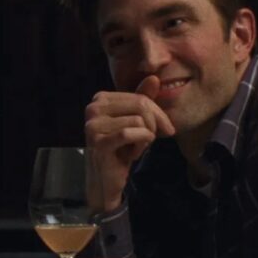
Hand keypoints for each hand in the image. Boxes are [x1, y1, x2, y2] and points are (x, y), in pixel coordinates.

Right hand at [84, 75, 174, 211]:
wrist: (106, 180)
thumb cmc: (121, 150)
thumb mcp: (135, 122)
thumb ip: (143, 100)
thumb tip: (153, 77)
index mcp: (100, 99)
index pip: (140, 97)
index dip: (158, 113)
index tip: (163, 130)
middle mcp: (93, 108)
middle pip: (141, 105)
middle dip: (155, 124)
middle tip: (152, 140)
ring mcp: (93, 125)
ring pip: (139, 121)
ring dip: (145, 138)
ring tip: (136, 148)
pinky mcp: (98, 141)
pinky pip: (131, 134)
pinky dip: (140, 145)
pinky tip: (133, 154)